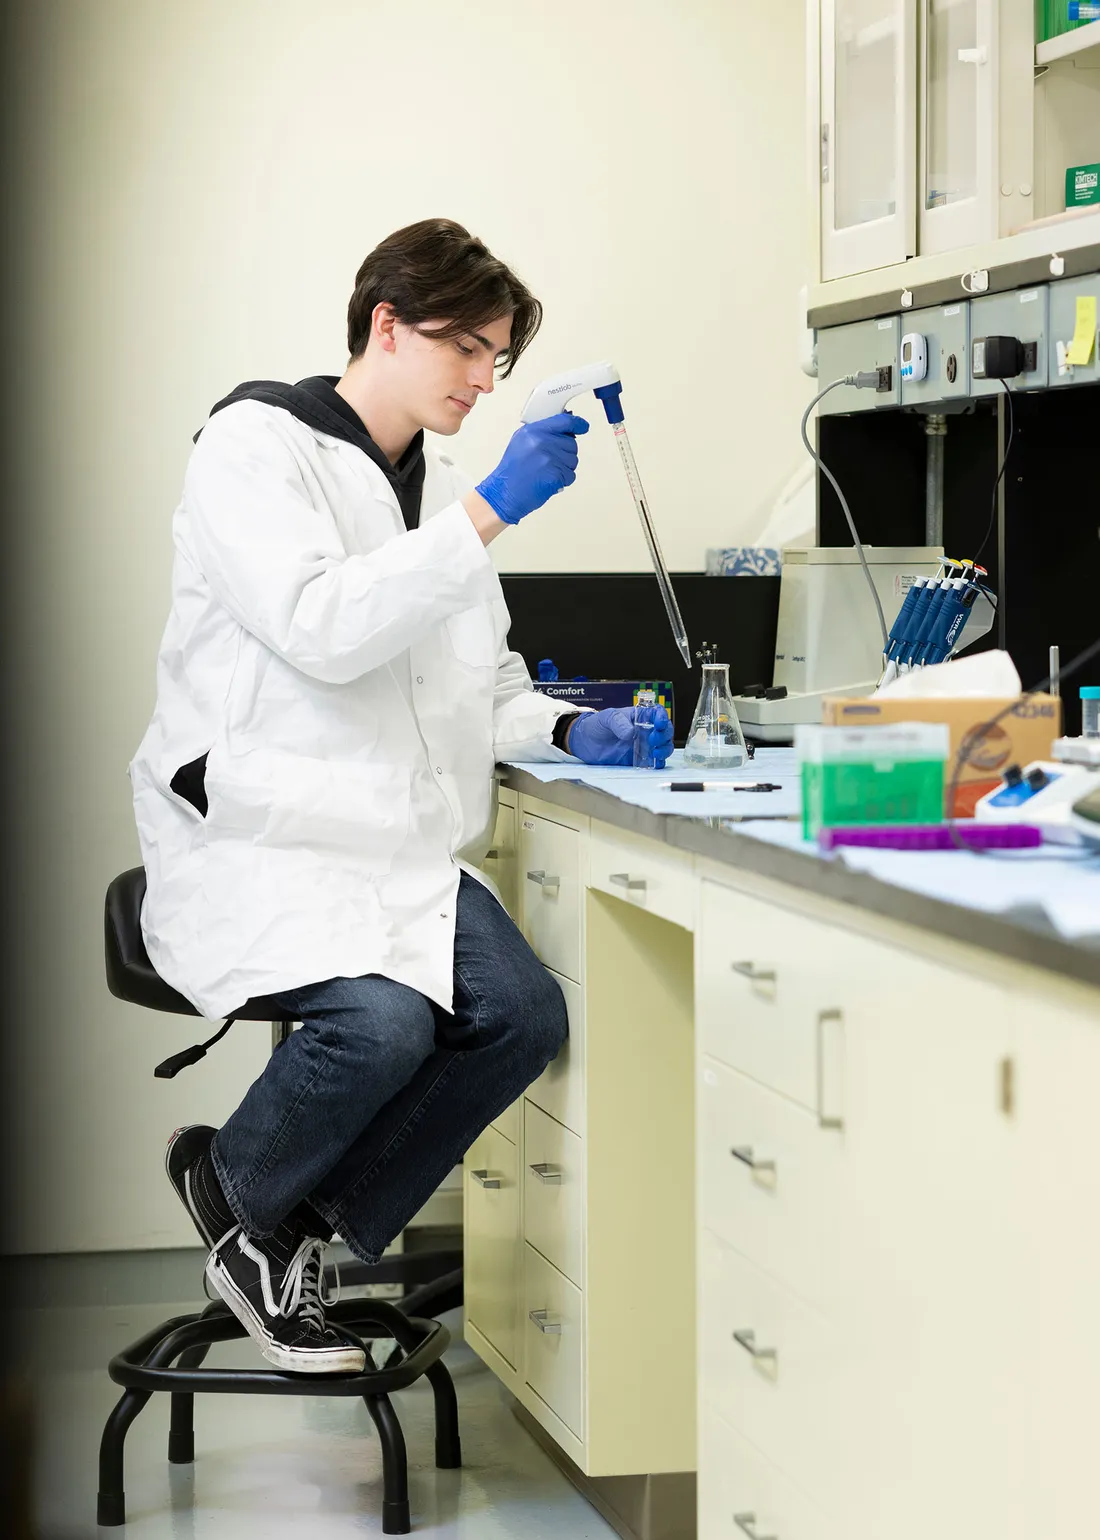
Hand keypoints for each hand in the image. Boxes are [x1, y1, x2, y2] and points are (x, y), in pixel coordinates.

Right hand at [475, 412, 589, 525]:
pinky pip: (570, 475)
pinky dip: (563, 480)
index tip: (583, 426)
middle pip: (571, 444)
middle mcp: (542, 442)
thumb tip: (562, 429)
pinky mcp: (555, 475)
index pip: (564, 421)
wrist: (504, 493)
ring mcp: (549, 459)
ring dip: (564, 468)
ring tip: (546, 472)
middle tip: (549, 462)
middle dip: (565, 453)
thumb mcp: (520, 441)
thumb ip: (540, 432)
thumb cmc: (511, 471)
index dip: (577, 424)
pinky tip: (548, 480)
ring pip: (573, 460)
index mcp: (534, 431)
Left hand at [567, 705, 672, 768]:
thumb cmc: (596, 724)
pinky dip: (657, 763)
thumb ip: (619, 723)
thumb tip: (631, 733)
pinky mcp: (636, 759)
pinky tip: (653, 763)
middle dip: (664, 736)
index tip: (659, 724)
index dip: (662, 717)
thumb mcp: (607, 717)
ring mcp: (642, 745)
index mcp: (639, 716)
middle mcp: (644, 730)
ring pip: (662, 747)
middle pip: (664, 731)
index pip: (657, 713)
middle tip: (653, 740)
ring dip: (664, 750)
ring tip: (655, 754)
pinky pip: (652, 762)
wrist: (584, 741)